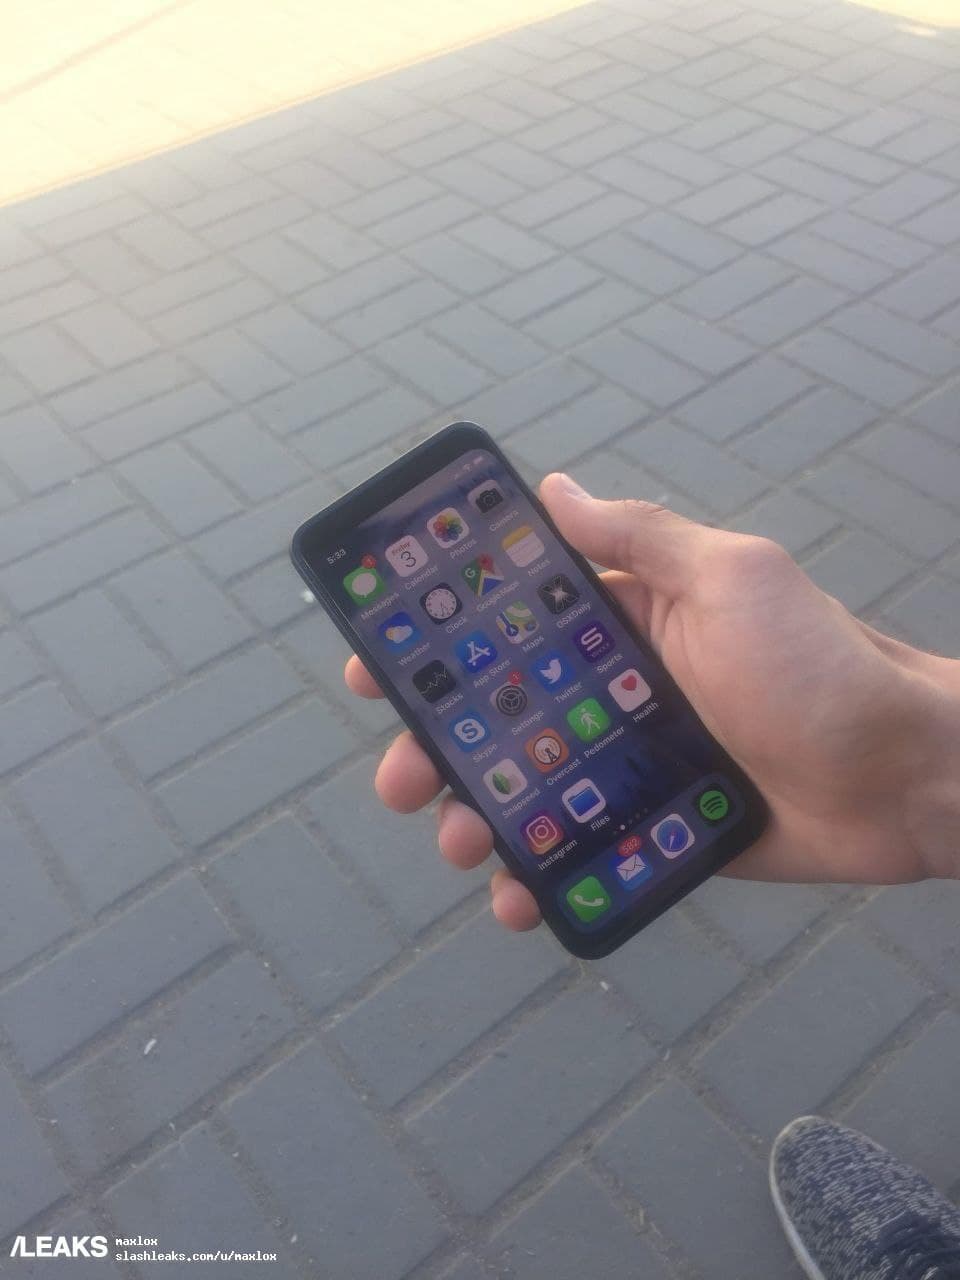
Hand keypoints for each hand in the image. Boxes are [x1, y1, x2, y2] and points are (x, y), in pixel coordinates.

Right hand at [346, 473, 959, 931]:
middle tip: (399, 778)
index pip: (513, 622)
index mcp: (625, 622)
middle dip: (438, 743)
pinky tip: (517, 897)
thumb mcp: (733, 579)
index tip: (378, 663)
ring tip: (458, 842)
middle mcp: (616, 691)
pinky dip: (540, 876)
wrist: (905, 779)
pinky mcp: (651, 828)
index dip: (439, 640)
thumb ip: (643, 539)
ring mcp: (629, 765)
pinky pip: (578, 851)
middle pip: (502, 716)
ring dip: (476, 815)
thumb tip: (555, 487)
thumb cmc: (819, 666)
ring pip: (527, 790)